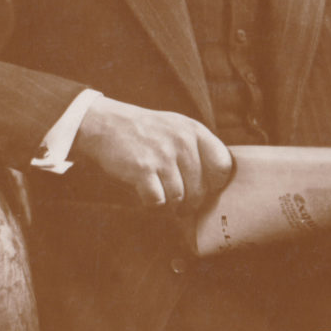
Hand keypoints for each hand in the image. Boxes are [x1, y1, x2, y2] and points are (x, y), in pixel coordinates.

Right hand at [71, 97, 232, 208]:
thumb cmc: (146, 132)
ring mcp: (162, 155)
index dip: (215, 184)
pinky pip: (158, 202)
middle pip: (200, 190)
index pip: (223, 166)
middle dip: (190, 203)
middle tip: (180, 205)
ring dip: (170, 206)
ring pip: (179, 199)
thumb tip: (214, 187)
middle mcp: (182, 141)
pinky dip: (152, 205)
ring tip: (163, 199)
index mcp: (194, 131)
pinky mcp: (142, 169)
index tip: (203, 189)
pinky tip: (147, 195)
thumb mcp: (177, 128)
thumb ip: (198, 149)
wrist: (106, 124)